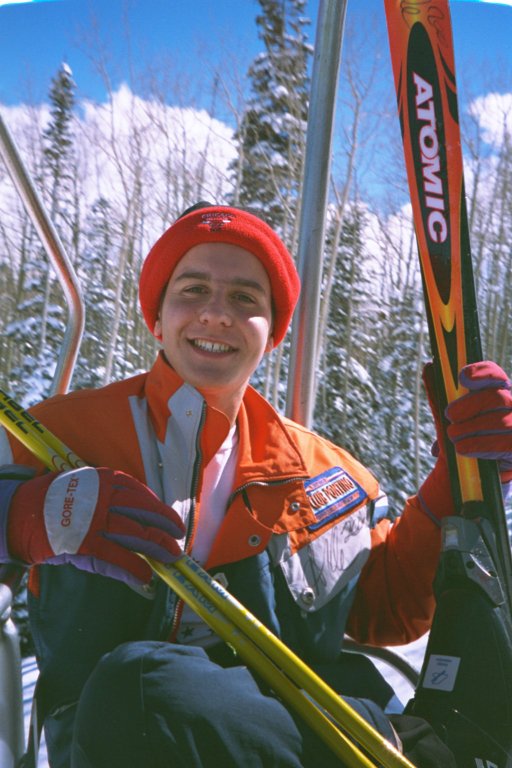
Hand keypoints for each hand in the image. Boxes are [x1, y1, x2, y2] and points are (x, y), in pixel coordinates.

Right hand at [5, 467, 184, 585]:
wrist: (19, 514)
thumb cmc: (54, 502)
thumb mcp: (84, 487)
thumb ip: (110, 496)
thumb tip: (138, 513)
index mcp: (104, 480)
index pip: (141, 494)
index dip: (159, 508)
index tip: (170, 519)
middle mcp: (103, 498)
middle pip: (144, 512)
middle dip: (166, 526)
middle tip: (179, 538)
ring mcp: (94, 521)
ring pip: (136, 534)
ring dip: (157, 547)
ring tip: (171, 558)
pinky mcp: (84, 544)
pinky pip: (116, 558)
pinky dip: (134, 568)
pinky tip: (146, 577)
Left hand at [445, 361, 511, 482]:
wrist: (470, 476)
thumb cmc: (462, 438)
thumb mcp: (447, 418)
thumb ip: (439, 394)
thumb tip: (429, 366)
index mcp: (497, 393)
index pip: (494, 375)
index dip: (482, 372)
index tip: (462, 378)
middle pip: (497, 397)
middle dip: (470, 405)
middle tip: (449, 416)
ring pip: (502, 421)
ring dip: (472, 429)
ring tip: (454, 437)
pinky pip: (506, 444)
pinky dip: (481, 446)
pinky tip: (464, 449)